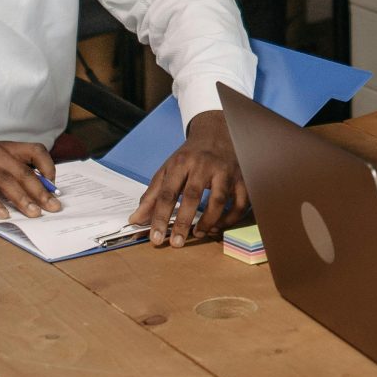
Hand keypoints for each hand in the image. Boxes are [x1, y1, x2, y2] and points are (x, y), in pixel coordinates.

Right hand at [0, 140, 62, 218]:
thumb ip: (10, 171)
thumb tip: (36, 190)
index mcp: (3, 146)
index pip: (35, 150)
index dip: (48, 167)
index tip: (54, 186)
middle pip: (23, 171)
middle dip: (40, 191)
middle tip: (52, 207)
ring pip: (5, 181)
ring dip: (22, 199)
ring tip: (33, 214)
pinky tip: (3, 215)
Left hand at [128, 108, 247, 244]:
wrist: (216, 133)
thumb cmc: (189, 156)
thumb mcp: (167, 170)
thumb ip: (152, 196)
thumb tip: (135, 220)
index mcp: (181, 163)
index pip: (167, 193)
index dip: (160, 217)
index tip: (156, 238)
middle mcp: (203, 165)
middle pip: (192, 196)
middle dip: (183, 222)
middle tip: (176, 243)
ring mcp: (225, 171)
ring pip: (219, 200)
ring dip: (209, 221)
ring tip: (198, 234)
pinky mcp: (241, 178)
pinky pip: (240, 203)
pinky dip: (231, 218)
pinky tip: (218, 227)